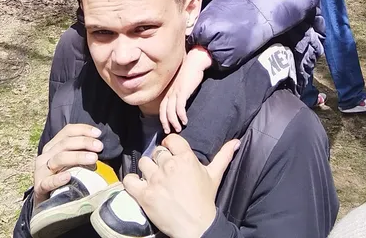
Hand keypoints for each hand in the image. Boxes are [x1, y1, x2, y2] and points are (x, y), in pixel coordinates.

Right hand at [31, 124, 103, 205]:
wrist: (48, 204)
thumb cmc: (65, 179)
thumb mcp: (72, 163)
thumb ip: (82, 152)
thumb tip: (101, 146)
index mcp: (53, 146)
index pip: (67, 131)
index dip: (83, 130)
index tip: (99, 134)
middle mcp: (45, 155)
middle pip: (65, 143)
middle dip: (84, 142)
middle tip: (100, 147)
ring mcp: (41, 171)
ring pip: (59, 158)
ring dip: (78, 157)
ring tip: (93, 159)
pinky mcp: (39, 187)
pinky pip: (48, 182)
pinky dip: (58, 179)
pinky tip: (68, 177)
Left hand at [124, 135, 239, 237]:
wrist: (196, 226)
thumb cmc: (205, 200)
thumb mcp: (215, 175)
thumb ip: (224, 155)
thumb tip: (236, 141)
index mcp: (186, 158)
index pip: (170, 140)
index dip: (169, 145)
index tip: (170, 153)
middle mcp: (169, 165)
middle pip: (156, 152)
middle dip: (160, 161)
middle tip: (164, 172)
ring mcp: (156, 179)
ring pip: (143, 162)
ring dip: (147, 170)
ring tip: (153, 180)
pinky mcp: (144, 194)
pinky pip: (129, 179)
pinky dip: (131, 182)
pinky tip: (138, 186)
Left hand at [160, 48, 211, 132]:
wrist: (194, 61)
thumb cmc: (190, 72)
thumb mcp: (182, 84)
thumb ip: (180, 92)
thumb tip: (182, 102)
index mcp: (169, 91)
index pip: (162, 107)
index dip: (163, 118)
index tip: (166, 127)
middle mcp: (170, 92)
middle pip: (164, 111)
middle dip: (166, 122)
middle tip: (169, 131)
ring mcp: (176, 92)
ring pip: (171, 111)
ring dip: (174, 122)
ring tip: (179, 128)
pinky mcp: (183, 91)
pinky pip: (180, 107)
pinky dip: (181, 115)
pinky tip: (185, 120)